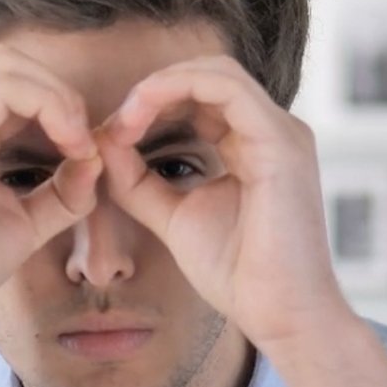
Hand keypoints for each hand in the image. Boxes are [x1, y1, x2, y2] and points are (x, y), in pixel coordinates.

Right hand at [0, 46, 102, 334]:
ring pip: (6, 65)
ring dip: (56, 97)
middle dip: (60, 91)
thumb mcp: (25, 222)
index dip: (58, 104)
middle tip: (86, 141)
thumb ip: (62, 190)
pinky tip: (68, 146)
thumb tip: (96, 159)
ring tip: (79, 143)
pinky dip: (46, 107)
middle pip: (9, 61)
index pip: (11, 83)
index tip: (86, 150)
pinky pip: (0, 91)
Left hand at [97, 55, 348, 347]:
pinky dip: (174, 91)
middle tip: (113, 124)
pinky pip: (225, 88)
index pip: (201, 96)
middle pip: (207, 74)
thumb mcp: (173, 216)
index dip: (151, 104)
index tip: (111, 135)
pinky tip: (139, 120)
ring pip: (215, 71)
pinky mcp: (281, 142)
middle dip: (152, 90)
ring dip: (159, 87)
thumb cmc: (238, 274)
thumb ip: (139, 180)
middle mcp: (274, 129)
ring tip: (123, 120)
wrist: (279, 315)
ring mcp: (282, 131)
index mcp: (255, 143)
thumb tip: (103, 142)